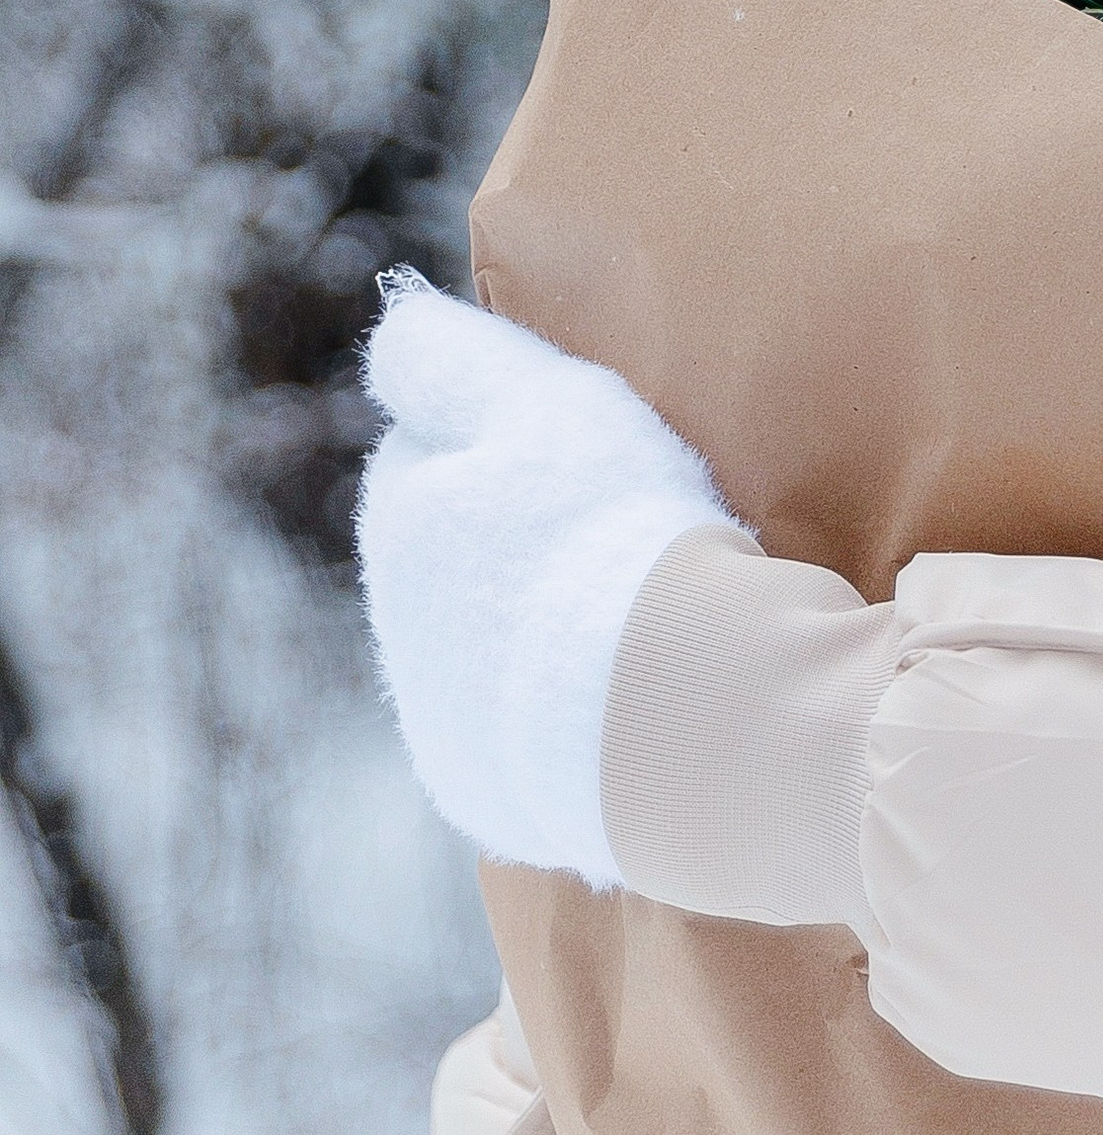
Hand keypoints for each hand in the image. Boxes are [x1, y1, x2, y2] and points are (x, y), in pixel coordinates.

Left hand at [357, 274, 743, 884]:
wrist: (680, 709)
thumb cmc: (612, 528)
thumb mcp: (534, 392)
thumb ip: (444, 353)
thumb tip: (390, 333)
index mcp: (401, 526)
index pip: (421, 457)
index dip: (495, 441)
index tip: (569, 449)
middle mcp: (398, 634)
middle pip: (448, 561)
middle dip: (507, 541)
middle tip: (612, 528)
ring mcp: (442, 728)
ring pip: (483, 653)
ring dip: (536, 629)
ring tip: (638, 616)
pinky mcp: (495, 802)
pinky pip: (526, 742)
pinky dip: (566, 716)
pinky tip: (634, 696)